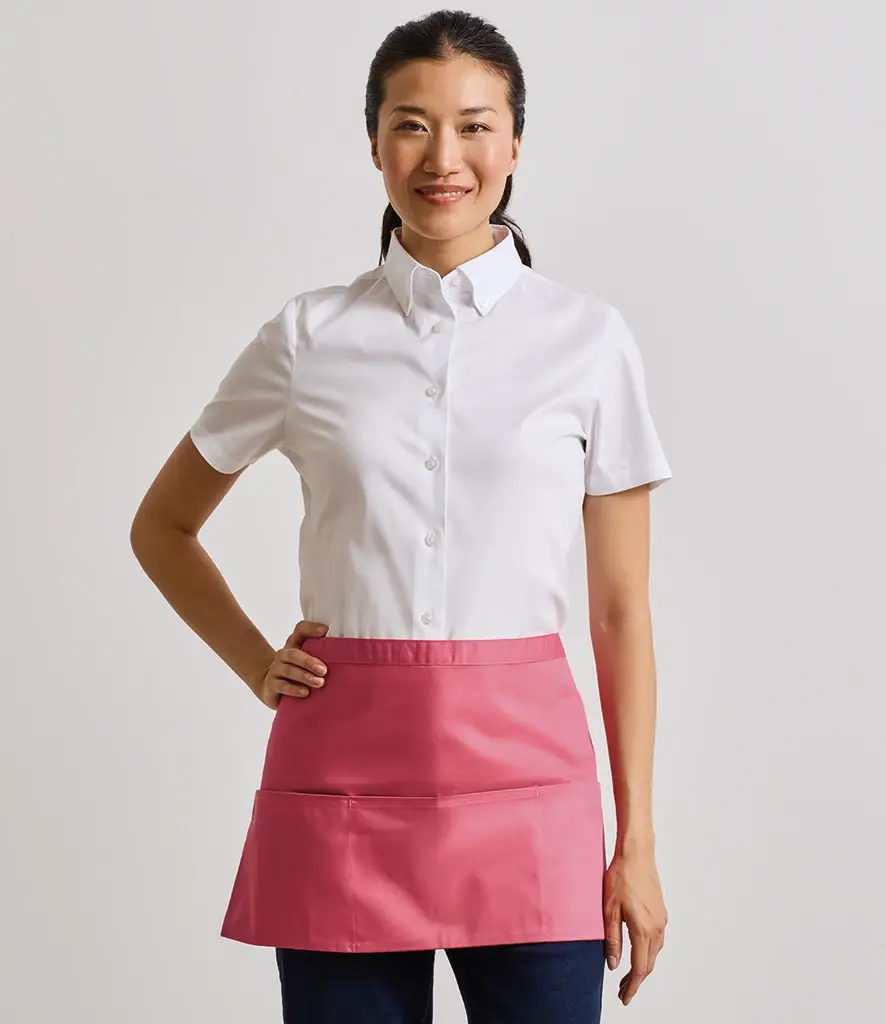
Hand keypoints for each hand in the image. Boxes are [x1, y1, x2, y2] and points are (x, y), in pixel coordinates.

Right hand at [254, 619, 329, 709]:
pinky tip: (305, 692)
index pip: (300, 630)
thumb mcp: (309, 661)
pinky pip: (282, 686)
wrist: (273, 688)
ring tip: (319, 682)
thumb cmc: (298, 672)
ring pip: (288, 670)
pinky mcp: (271, 686)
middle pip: (293, 653)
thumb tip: (346, 653)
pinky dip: (294, 689)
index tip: (325, 630)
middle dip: (309, 661)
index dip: (311, 628)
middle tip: (324, 670)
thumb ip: (323, 654)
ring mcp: (276, 670)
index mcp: (294, 644)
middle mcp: (283, 655)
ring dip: (305, 676)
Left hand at [602, 847, 667, 1005]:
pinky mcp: (661, 912)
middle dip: (637, 980)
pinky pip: (657, 940)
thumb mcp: (609, 909)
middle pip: (649, 964)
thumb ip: (612, 939)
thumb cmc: (620, 877)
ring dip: (643, 966)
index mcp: (643, 929)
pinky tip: (638, 951)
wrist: (636, 854)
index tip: (625, 998)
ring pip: (654, 952)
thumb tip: (613, 964)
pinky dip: (648, 952)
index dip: (632, 986)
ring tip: (628, 975)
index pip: (640, 968)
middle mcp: (656, 927)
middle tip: (623, 991)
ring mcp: (661, 919)